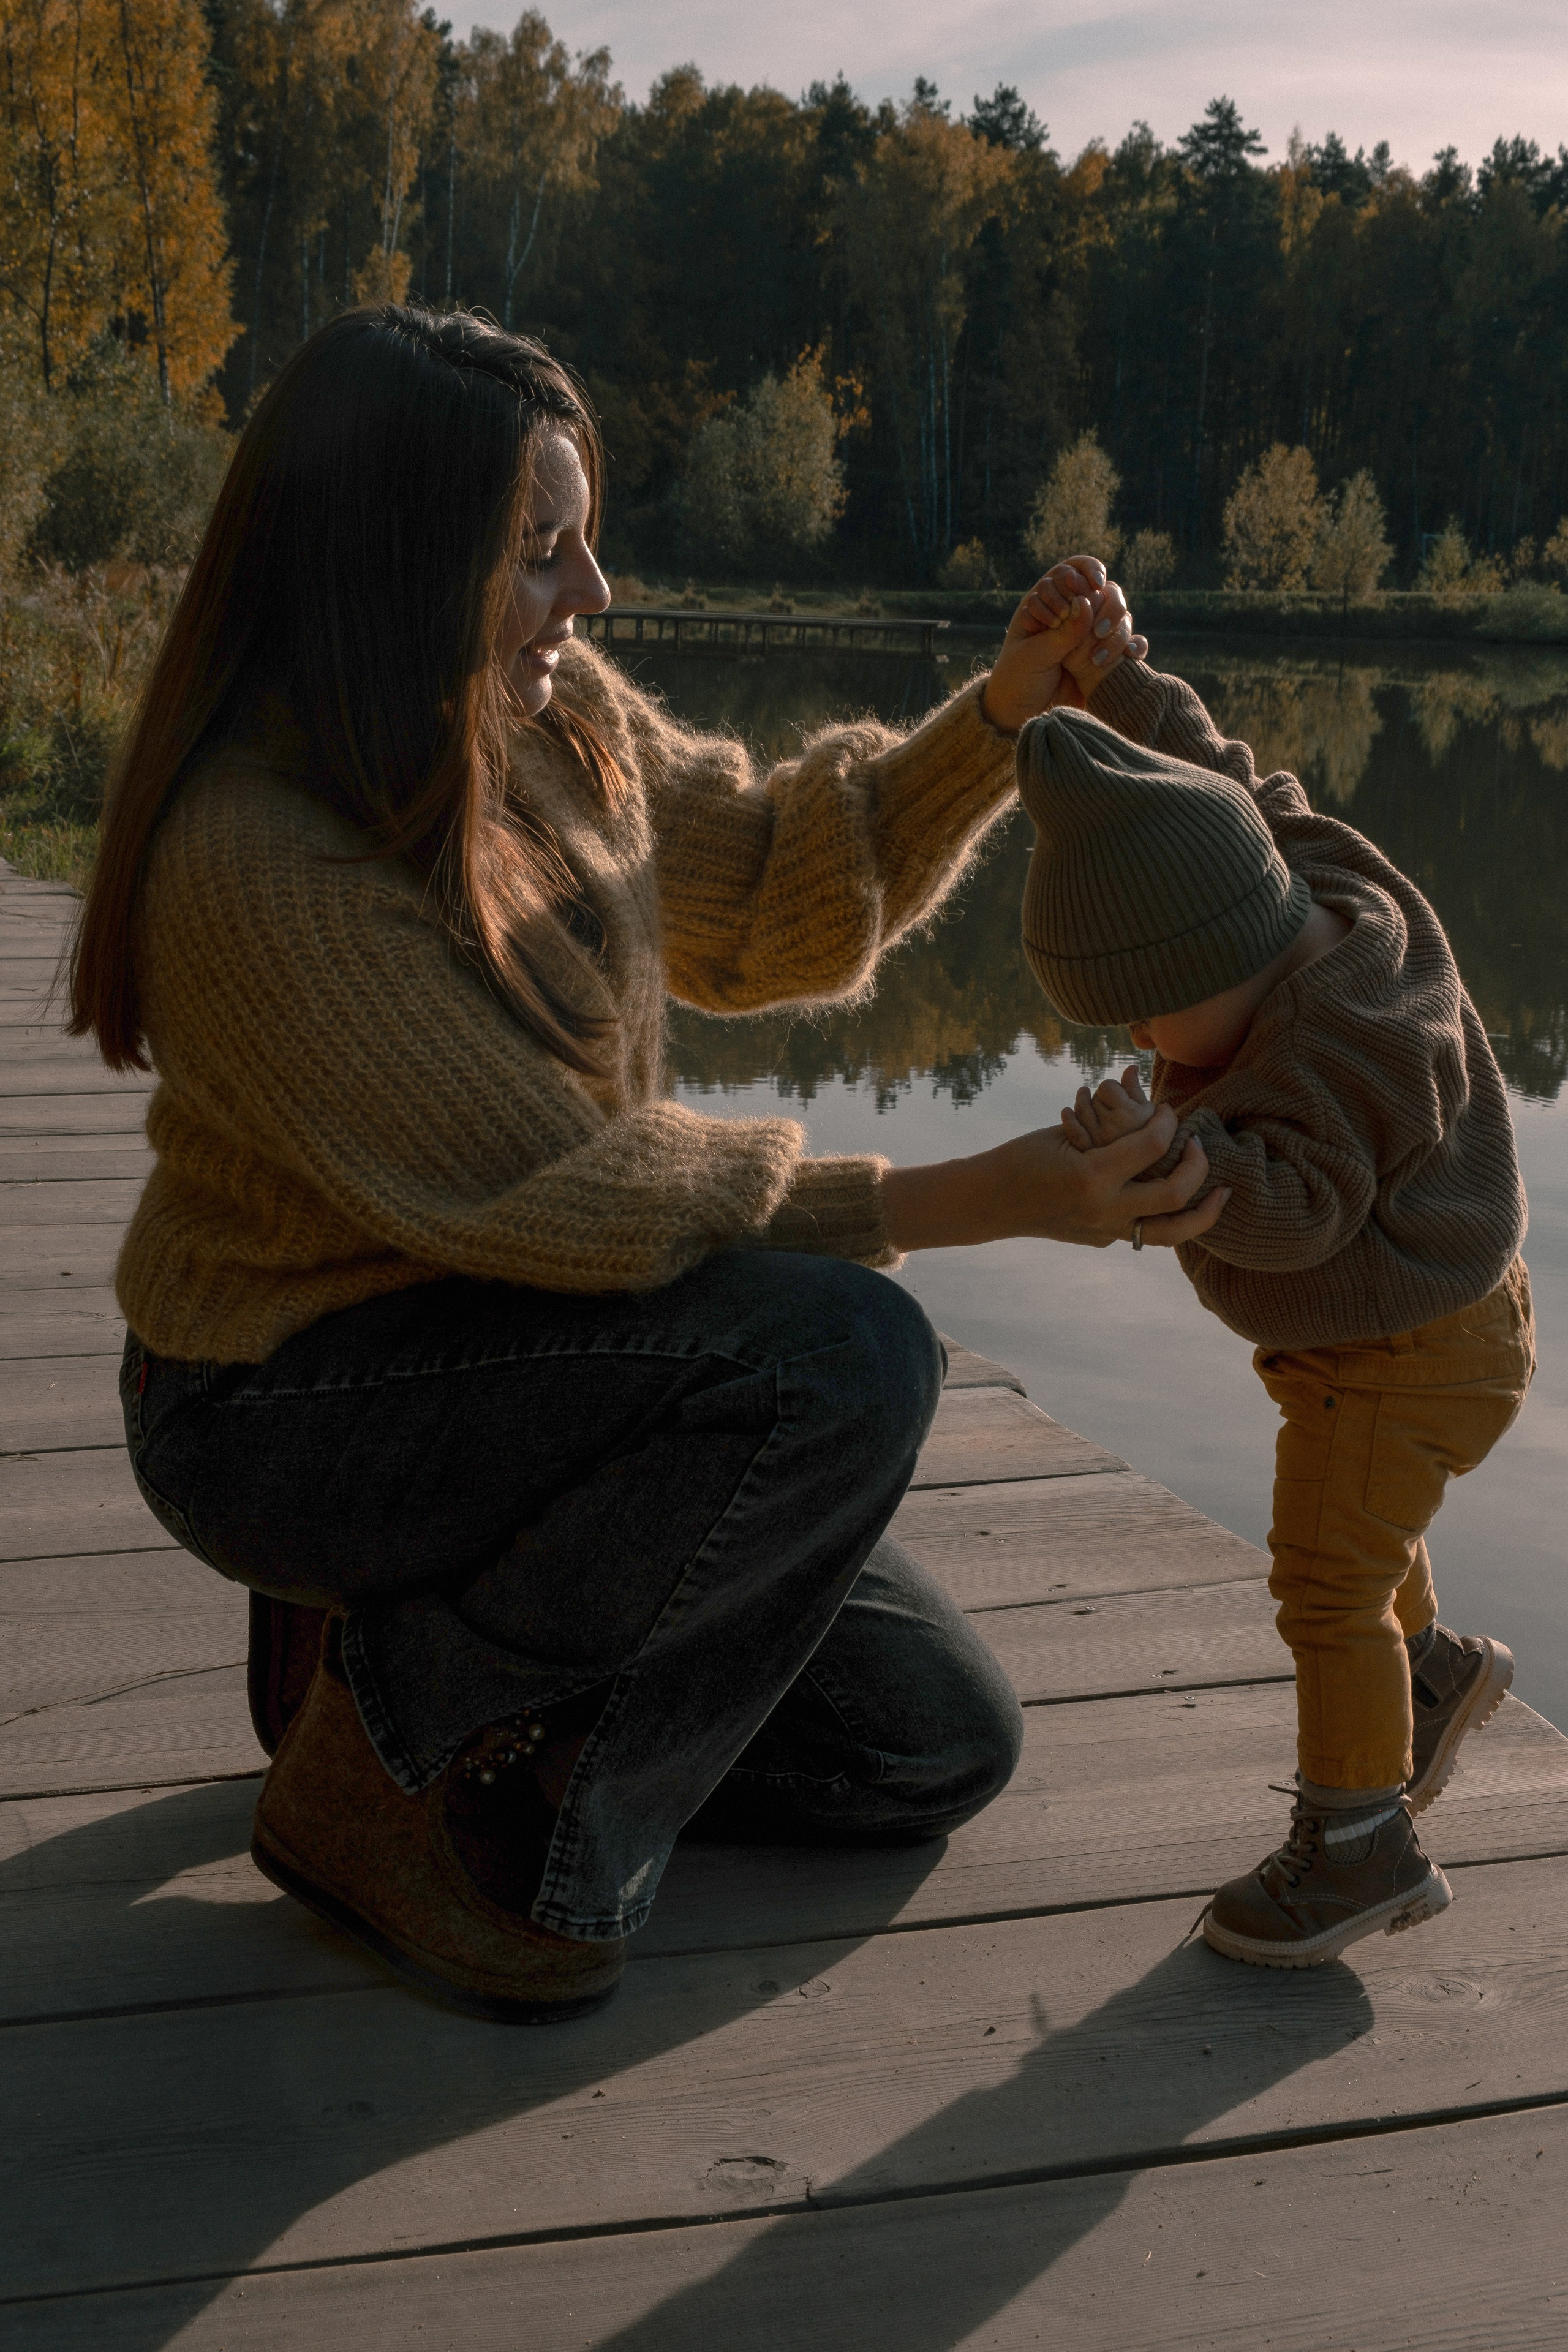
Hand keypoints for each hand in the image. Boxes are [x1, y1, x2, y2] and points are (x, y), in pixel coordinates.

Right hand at [880, 1102, 1229, 1251]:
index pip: (1154, 1145)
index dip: (1169, 1120)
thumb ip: (1110, 1126)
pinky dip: (1168, 1212)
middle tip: (1198, 1143)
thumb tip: (1151, 1104)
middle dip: (1198, 1164)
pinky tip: (1178, 1194)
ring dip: (1206, 1212)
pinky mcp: (1104, 1241)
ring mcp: (1105, 1232)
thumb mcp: (1066, 1132)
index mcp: (1091, 1176)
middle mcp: (1104, 1210)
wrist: (991, 1202)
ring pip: (1174, 1233)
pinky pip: (1148, 1231)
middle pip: (1176, 1194)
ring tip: (1224, 1193)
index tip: (1168, 1108)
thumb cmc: (1023, 1155)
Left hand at [981, 557, 1148, 732]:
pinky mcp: (1107, 657)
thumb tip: (1086, 603)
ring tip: (1097, 660)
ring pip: (1122, 617)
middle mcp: (1075, 613)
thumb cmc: (1018, 679)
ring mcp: (1093, 634)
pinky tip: (1131, 657)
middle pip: (1108, 591)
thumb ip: (1062, 632)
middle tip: (1097, 633)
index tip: (1094, 584)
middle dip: (1109, 606)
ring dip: (1119, 632)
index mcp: (1050, 601)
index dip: (1090, 569)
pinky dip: (1135, 647)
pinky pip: (1131, 644)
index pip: (1077, 569)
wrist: (1022, 715)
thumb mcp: (1035, 655)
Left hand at [1061, 1063, 1155, 1151]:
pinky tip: (1067, 1111)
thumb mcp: (1145, 1113)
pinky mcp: (1085, 1153)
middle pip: (1094, 1097)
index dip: (1112, 1089)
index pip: (1108, 1086)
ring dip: (1082, 1102)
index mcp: (1134, 1118)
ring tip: (1086, 1100)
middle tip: (1107, 1107)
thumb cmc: (1143, 1135)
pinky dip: (1069, 1118)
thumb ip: (1135, 1089)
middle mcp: (1115, 1131)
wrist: (1132, 1170)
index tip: (1119, 1097)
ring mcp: (1098, 1143)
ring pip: (1081, 1109)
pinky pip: (1072, 1128)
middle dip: (1100, 1098)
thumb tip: (1131, 1067)